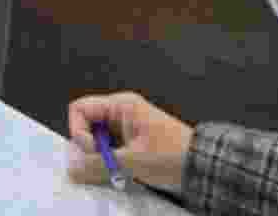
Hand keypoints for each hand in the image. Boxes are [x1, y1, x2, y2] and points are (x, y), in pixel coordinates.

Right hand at [67, 92, 193, 193]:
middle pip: (86, 126)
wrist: (205, 167)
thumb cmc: (174, 155)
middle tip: (103, 163)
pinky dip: (108, 163)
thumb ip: (99, 164)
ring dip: (99, 157)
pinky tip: (120, 172)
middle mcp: (120, 113)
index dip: (78, 130)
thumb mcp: (133, 160)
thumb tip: (72, 170)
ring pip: (96, 140)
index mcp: (121, 105)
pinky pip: (107, 150)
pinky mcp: (130, 143)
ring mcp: (125, 128)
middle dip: (89, 148)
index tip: (91, 149)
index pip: (79, 109)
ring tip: (115, 170)